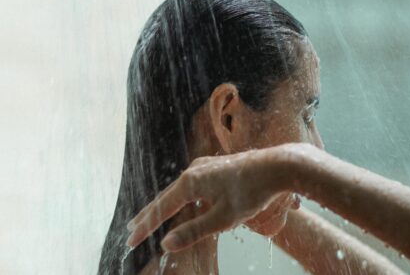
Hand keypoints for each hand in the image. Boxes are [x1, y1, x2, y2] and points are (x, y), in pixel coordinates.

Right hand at [125, 146, 291, 251]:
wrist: (278, 165)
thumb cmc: (252, 193)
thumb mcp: (222, 219)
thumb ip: (193, 231)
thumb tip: (166, 243)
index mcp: (190, 183)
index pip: (160, 209)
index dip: (145, 227)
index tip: (130, 241)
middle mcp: (192, 170)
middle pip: (165, 197)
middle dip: (148, 215)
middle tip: (132, 230)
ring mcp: (204, 166)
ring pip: (177, 189)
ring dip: (163, 205)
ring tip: (151, 217)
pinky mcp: (215, 166)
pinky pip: (190, 184)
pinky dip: (179, 197)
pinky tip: (183, 203)